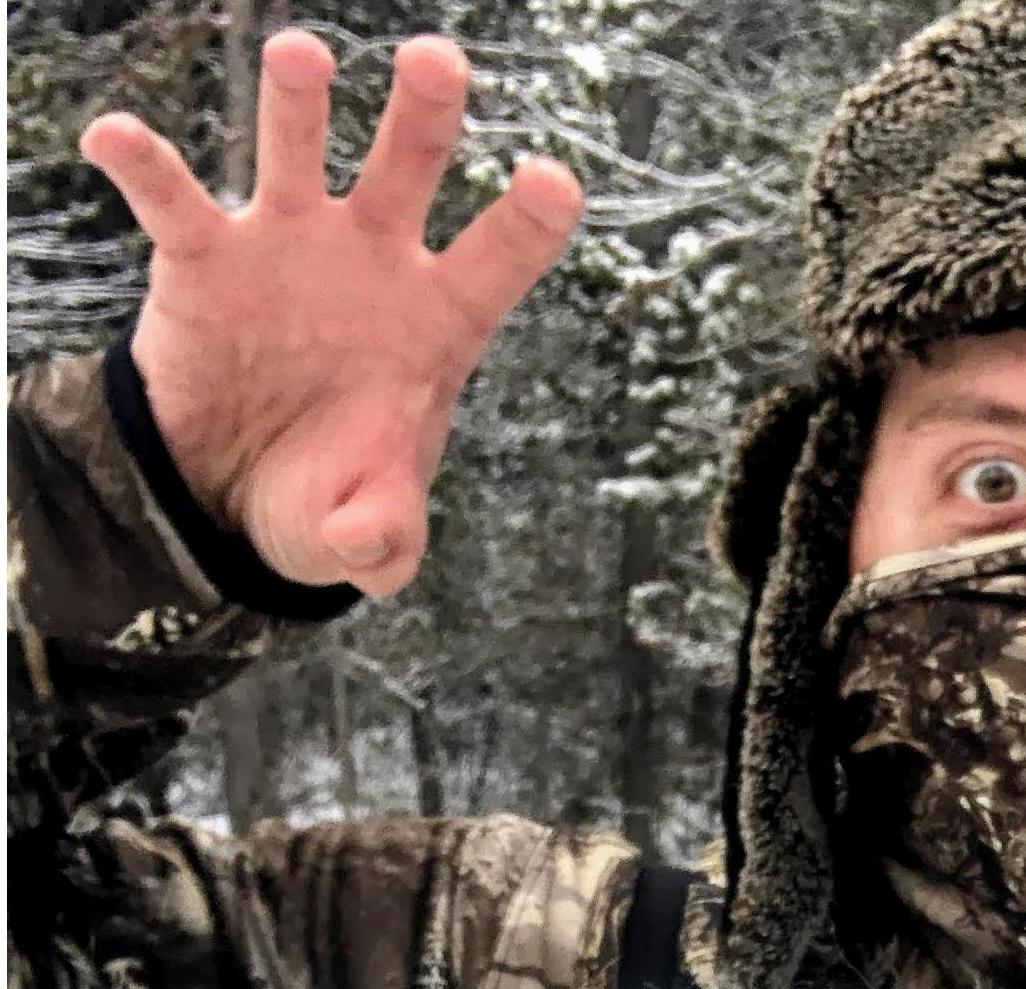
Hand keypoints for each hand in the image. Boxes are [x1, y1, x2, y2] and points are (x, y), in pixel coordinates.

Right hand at [79, 31, 582, 598]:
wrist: (232, 496)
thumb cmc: (327, 501)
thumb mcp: (365, 540)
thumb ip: (383, 541)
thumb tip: (369, 538)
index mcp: (436, 326)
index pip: (496, 263)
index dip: (527, 222)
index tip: (554, 180)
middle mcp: (370, 264)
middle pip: (407, 170)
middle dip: (425, 114)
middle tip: (439, 60)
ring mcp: (288, 249)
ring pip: (296, 153)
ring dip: (298, 103)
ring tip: (301, 55)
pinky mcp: (205, 259)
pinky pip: (173, 200)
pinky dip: (143, 164)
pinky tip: (116, 139)